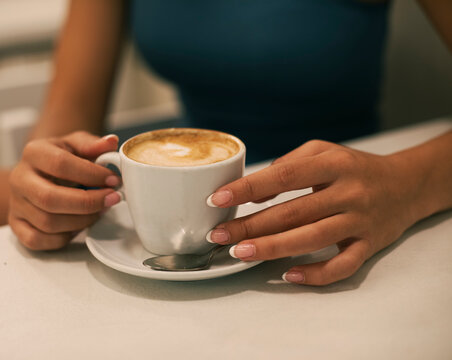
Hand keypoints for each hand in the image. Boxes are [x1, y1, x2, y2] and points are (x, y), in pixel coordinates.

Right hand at [8, 131, 120, 249]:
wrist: (40, 173)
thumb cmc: (61, 158)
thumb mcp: (76, 144)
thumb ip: (93, 144)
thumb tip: (111, 142)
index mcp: (34, 152)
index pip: (60, 164)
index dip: (91, 174)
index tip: (113, 180)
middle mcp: (19, 178)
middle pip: (50, 198)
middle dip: (88, 203)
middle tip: (112, 199)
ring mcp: (15, 203)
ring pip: (47, 222)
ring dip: (81, 221)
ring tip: (100, 211)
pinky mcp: (16, 224)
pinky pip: (38, 240)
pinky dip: (63, 238)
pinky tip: (79, 225)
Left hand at [206, 140, 420, 285]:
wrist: (406, 184)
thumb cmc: (353, 167)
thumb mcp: (323, 152)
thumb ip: (288, 166)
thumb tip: (254, 193)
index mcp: (333, 164)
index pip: (283, 176)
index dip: (248, 188)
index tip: (217, 198)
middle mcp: (348, 192)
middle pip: (293, 213)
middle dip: (250, 225)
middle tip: (219, 235)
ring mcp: (360, 221)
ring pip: (312, 239)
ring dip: (272, 248)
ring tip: (240, 253)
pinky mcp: (370, 245)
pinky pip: (342, 265)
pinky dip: (316, 273)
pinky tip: (288, 274)